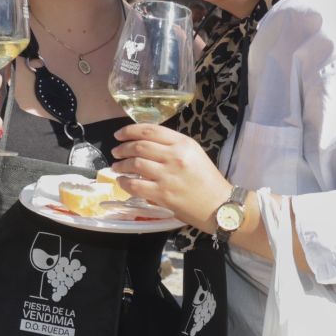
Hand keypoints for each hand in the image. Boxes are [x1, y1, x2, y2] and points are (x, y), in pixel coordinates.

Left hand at [111, 123, 231, 230]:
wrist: (219, 205)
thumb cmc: (208, 180)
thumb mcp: (194, 154)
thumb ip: (172, 147)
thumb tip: (144, 144)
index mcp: (183, 143)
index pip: (150, 130)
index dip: (129, 130)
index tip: (119, 135)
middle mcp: (174, 156)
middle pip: (139, 146)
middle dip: (123, 148)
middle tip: (116, 152)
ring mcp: (167, 175)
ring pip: (135, 164)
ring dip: (121, 165)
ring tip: (116, 167)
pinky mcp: (162, 194)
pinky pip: (135, 185)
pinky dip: (124, 182)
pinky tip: (122, 182)